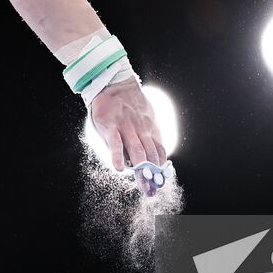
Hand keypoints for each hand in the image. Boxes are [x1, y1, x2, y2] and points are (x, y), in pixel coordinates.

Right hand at [89, 78, 169, 195]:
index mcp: (151, 129)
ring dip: (141, 170)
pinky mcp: (111, 126)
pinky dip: (118, 157)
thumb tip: (156, 152)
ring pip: (137, 152)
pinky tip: (120, 169)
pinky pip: (115, 144)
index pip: (159, 152)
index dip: (161, 169)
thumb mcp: (148, 115)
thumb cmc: (130, 101)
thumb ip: (151, 133)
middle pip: (150, 156)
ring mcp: (126, 128)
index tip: (160, 182)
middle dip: (152, 175)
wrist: (115, 82)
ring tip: (142, 185)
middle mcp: (141, 131)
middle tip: (152, 190)